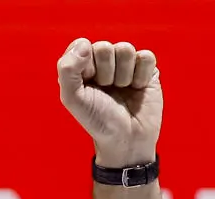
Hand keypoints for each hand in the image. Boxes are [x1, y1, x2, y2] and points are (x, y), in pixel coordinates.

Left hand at [56, 39, 161, 166]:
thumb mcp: (72, 98)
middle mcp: (104, 61)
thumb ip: (67, 69)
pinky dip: (140, 76)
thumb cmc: (97, 119)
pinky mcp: (147, 68)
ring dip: (123, 76)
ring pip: (126, 49)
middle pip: (104, 47)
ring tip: (121, 90)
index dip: (85, 67)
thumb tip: (84, 43)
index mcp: (83, 65)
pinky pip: (145, 57)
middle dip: (105, 73)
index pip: (82, 45)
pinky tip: (137, 88)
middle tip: (106, 90)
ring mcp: (126, 63)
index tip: (87, 85)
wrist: (126, 138)